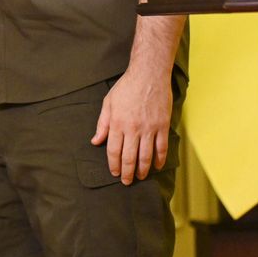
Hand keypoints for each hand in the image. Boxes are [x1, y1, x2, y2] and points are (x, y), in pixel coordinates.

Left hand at [90, 68, 172, 184]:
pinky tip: (156, 166)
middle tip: (127, 182)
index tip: (114, 173)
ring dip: (143, 170)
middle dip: (127, 172)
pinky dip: (159, 159)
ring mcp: (149, 128)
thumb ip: (102, 123)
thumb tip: (95, 141)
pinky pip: (162, 147)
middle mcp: (133, 128)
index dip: (113, 164)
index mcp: (117, 123)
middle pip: (129, 157)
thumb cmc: (126, 87)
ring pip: (146, 156)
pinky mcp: (162, 126)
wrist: (148, 75)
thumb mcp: (108, 102)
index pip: (113, 150)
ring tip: (140, 177)